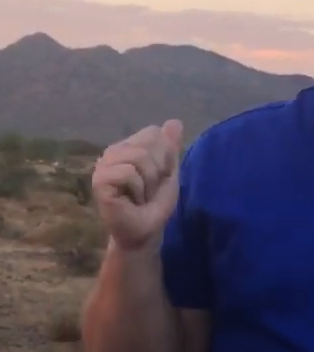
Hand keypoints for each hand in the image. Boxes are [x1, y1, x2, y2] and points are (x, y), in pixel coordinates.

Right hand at [92, 120, 183, 251]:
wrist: (146, 230)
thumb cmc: (155, 202)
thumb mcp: (168, 171)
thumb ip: (170, 147)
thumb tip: (175, 121)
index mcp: (128, 146)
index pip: (154, 133)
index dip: (164, 157)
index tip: (158, 177)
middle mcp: (113, 152)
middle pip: (149, 143)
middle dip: (158, 171)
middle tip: (148, 189)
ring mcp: (103, 165)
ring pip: (139, 157)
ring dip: (148, 182)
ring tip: (140, 195)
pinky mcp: (99, 181)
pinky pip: (128, 172)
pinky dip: (137, 189)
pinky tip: (130, 200)